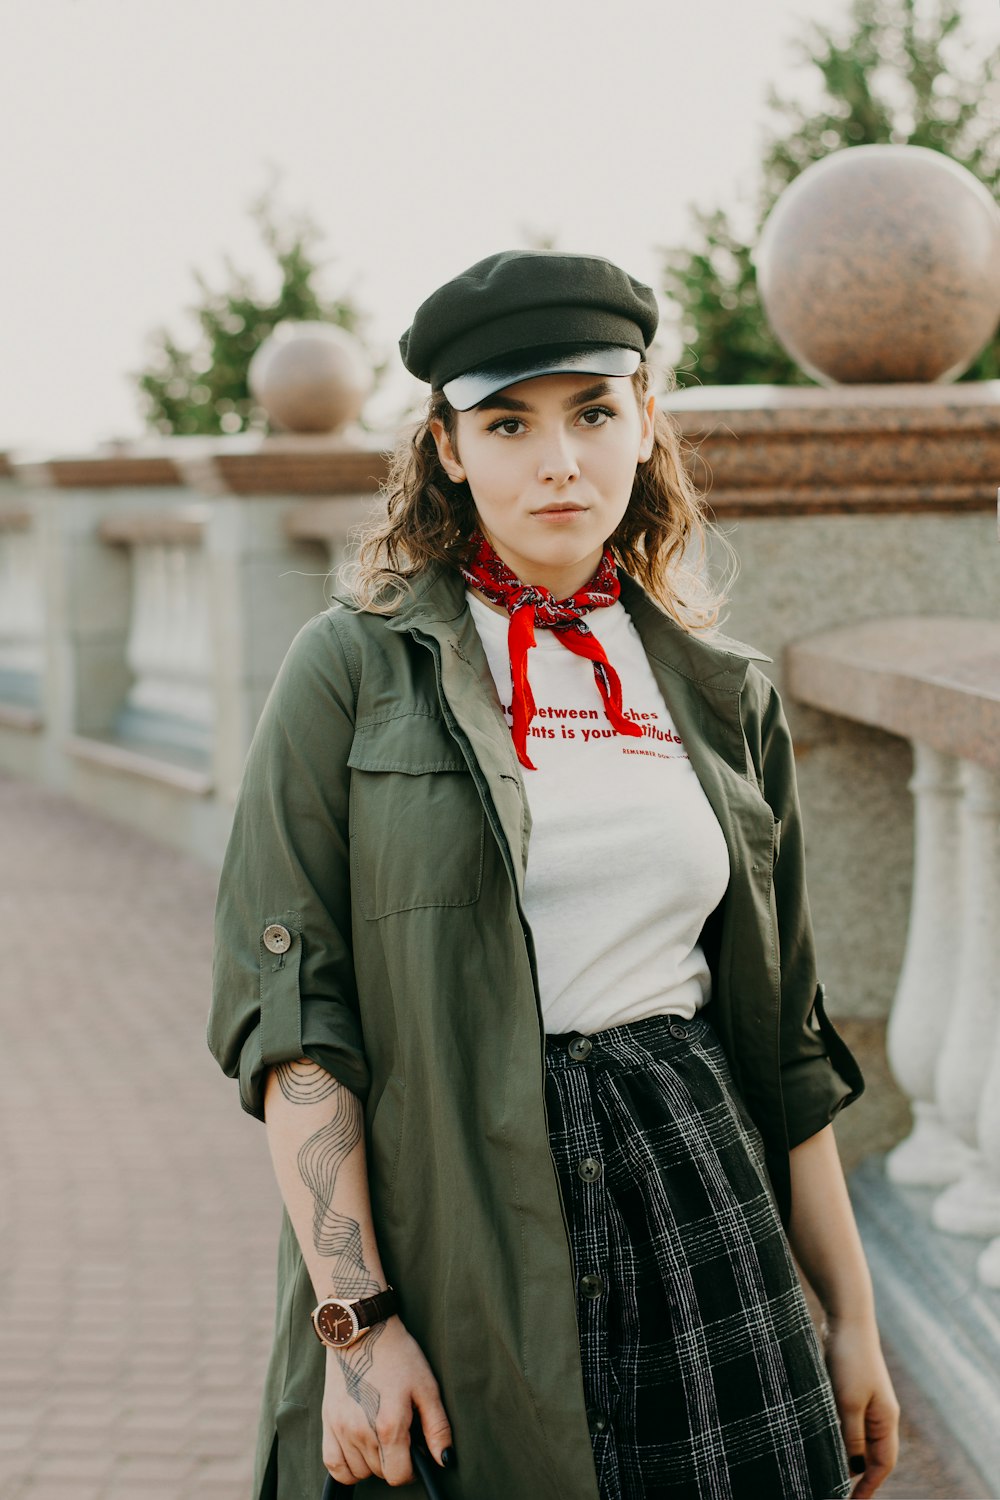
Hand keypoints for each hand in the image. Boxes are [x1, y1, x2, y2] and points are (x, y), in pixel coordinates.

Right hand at [321, 1315, 452, 1487]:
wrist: (364, 1330)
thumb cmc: (399, 1355)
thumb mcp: (427, 1387)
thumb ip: (437, 1428)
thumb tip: (444, 1461)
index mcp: (389, 1425)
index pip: (398, 1475)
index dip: (412, 1469)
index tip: (415, 1452)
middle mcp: (361, 1431)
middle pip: (380, 1473)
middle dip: (393, 1461)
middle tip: (400, 1435)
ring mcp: (341, 1428)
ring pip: (358, 1472)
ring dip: (371, 1463)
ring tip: (381, 1438)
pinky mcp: (327, 1421)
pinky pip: (333, 1465)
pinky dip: (346, 1467)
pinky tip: (358, 1450)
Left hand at [823, 1315, 899, 1496]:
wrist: (847, 1317)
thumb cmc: (850, 1359)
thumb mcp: (848, 1402)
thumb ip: (851, 1436)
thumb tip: (853, 1467)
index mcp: (885, 1419)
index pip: (882, 1464)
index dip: (869, 1487)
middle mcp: (880, 1413)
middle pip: (872, 1454)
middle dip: (857, 1476)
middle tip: (835, 1491)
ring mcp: (867, 1399)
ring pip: (858, 1437)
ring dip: (845, 1454)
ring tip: (824, 1469)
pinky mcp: (851, 1388)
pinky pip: (848, 1420)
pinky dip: (838, 1433)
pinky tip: (820, 1436)